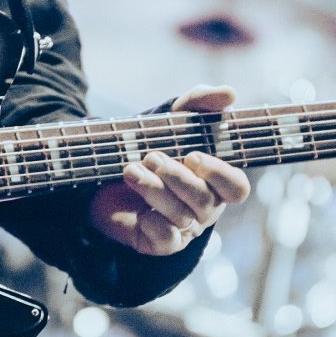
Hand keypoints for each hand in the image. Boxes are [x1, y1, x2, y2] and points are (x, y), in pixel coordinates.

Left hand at [87, 85, 250, 255]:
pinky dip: (153, 223)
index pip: (237, 188)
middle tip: (151, 157)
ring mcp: (183, 228)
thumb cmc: (145, 147)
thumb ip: (197, 103)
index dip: (221, 175)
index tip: (193, 156)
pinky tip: (139, 210)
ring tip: (130, 170)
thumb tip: (229, 93)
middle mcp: (204, 208)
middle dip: (178, 178)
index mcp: (214, 182)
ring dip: (155, 191)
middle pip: (206, 202)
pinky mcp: (159, 243)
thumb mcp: (169, 119)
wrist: (100, 175)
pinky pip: (166, 240)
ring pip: (181, 216)